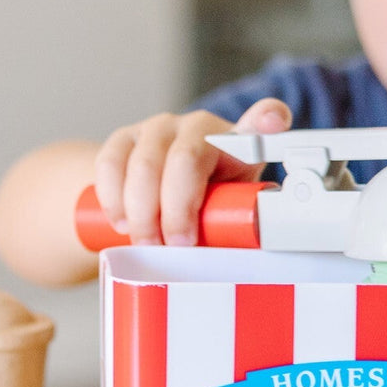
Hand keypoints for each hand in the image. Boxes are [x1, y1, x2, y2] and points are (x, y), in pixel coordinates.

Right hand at [92, 98, 291, 244]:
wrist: (157, 193)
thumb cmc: (204, 207)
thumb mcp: (227, 214)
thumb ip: (234, 226)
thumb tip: (237, 266)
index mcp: (238, 144)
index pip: (258, 124)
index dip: (265, 120)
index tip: (274, 124)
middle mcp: (201, 126)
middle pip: (186, 159)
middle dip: (176, 211)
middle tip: (176, 246)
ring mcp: (161, 127)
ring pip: (145, 165)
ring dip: (143, 214)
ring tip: (148, 244)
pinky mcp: (125, 136)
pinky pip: (112, 163)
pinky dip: (115, 199)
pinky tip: (122, 222)